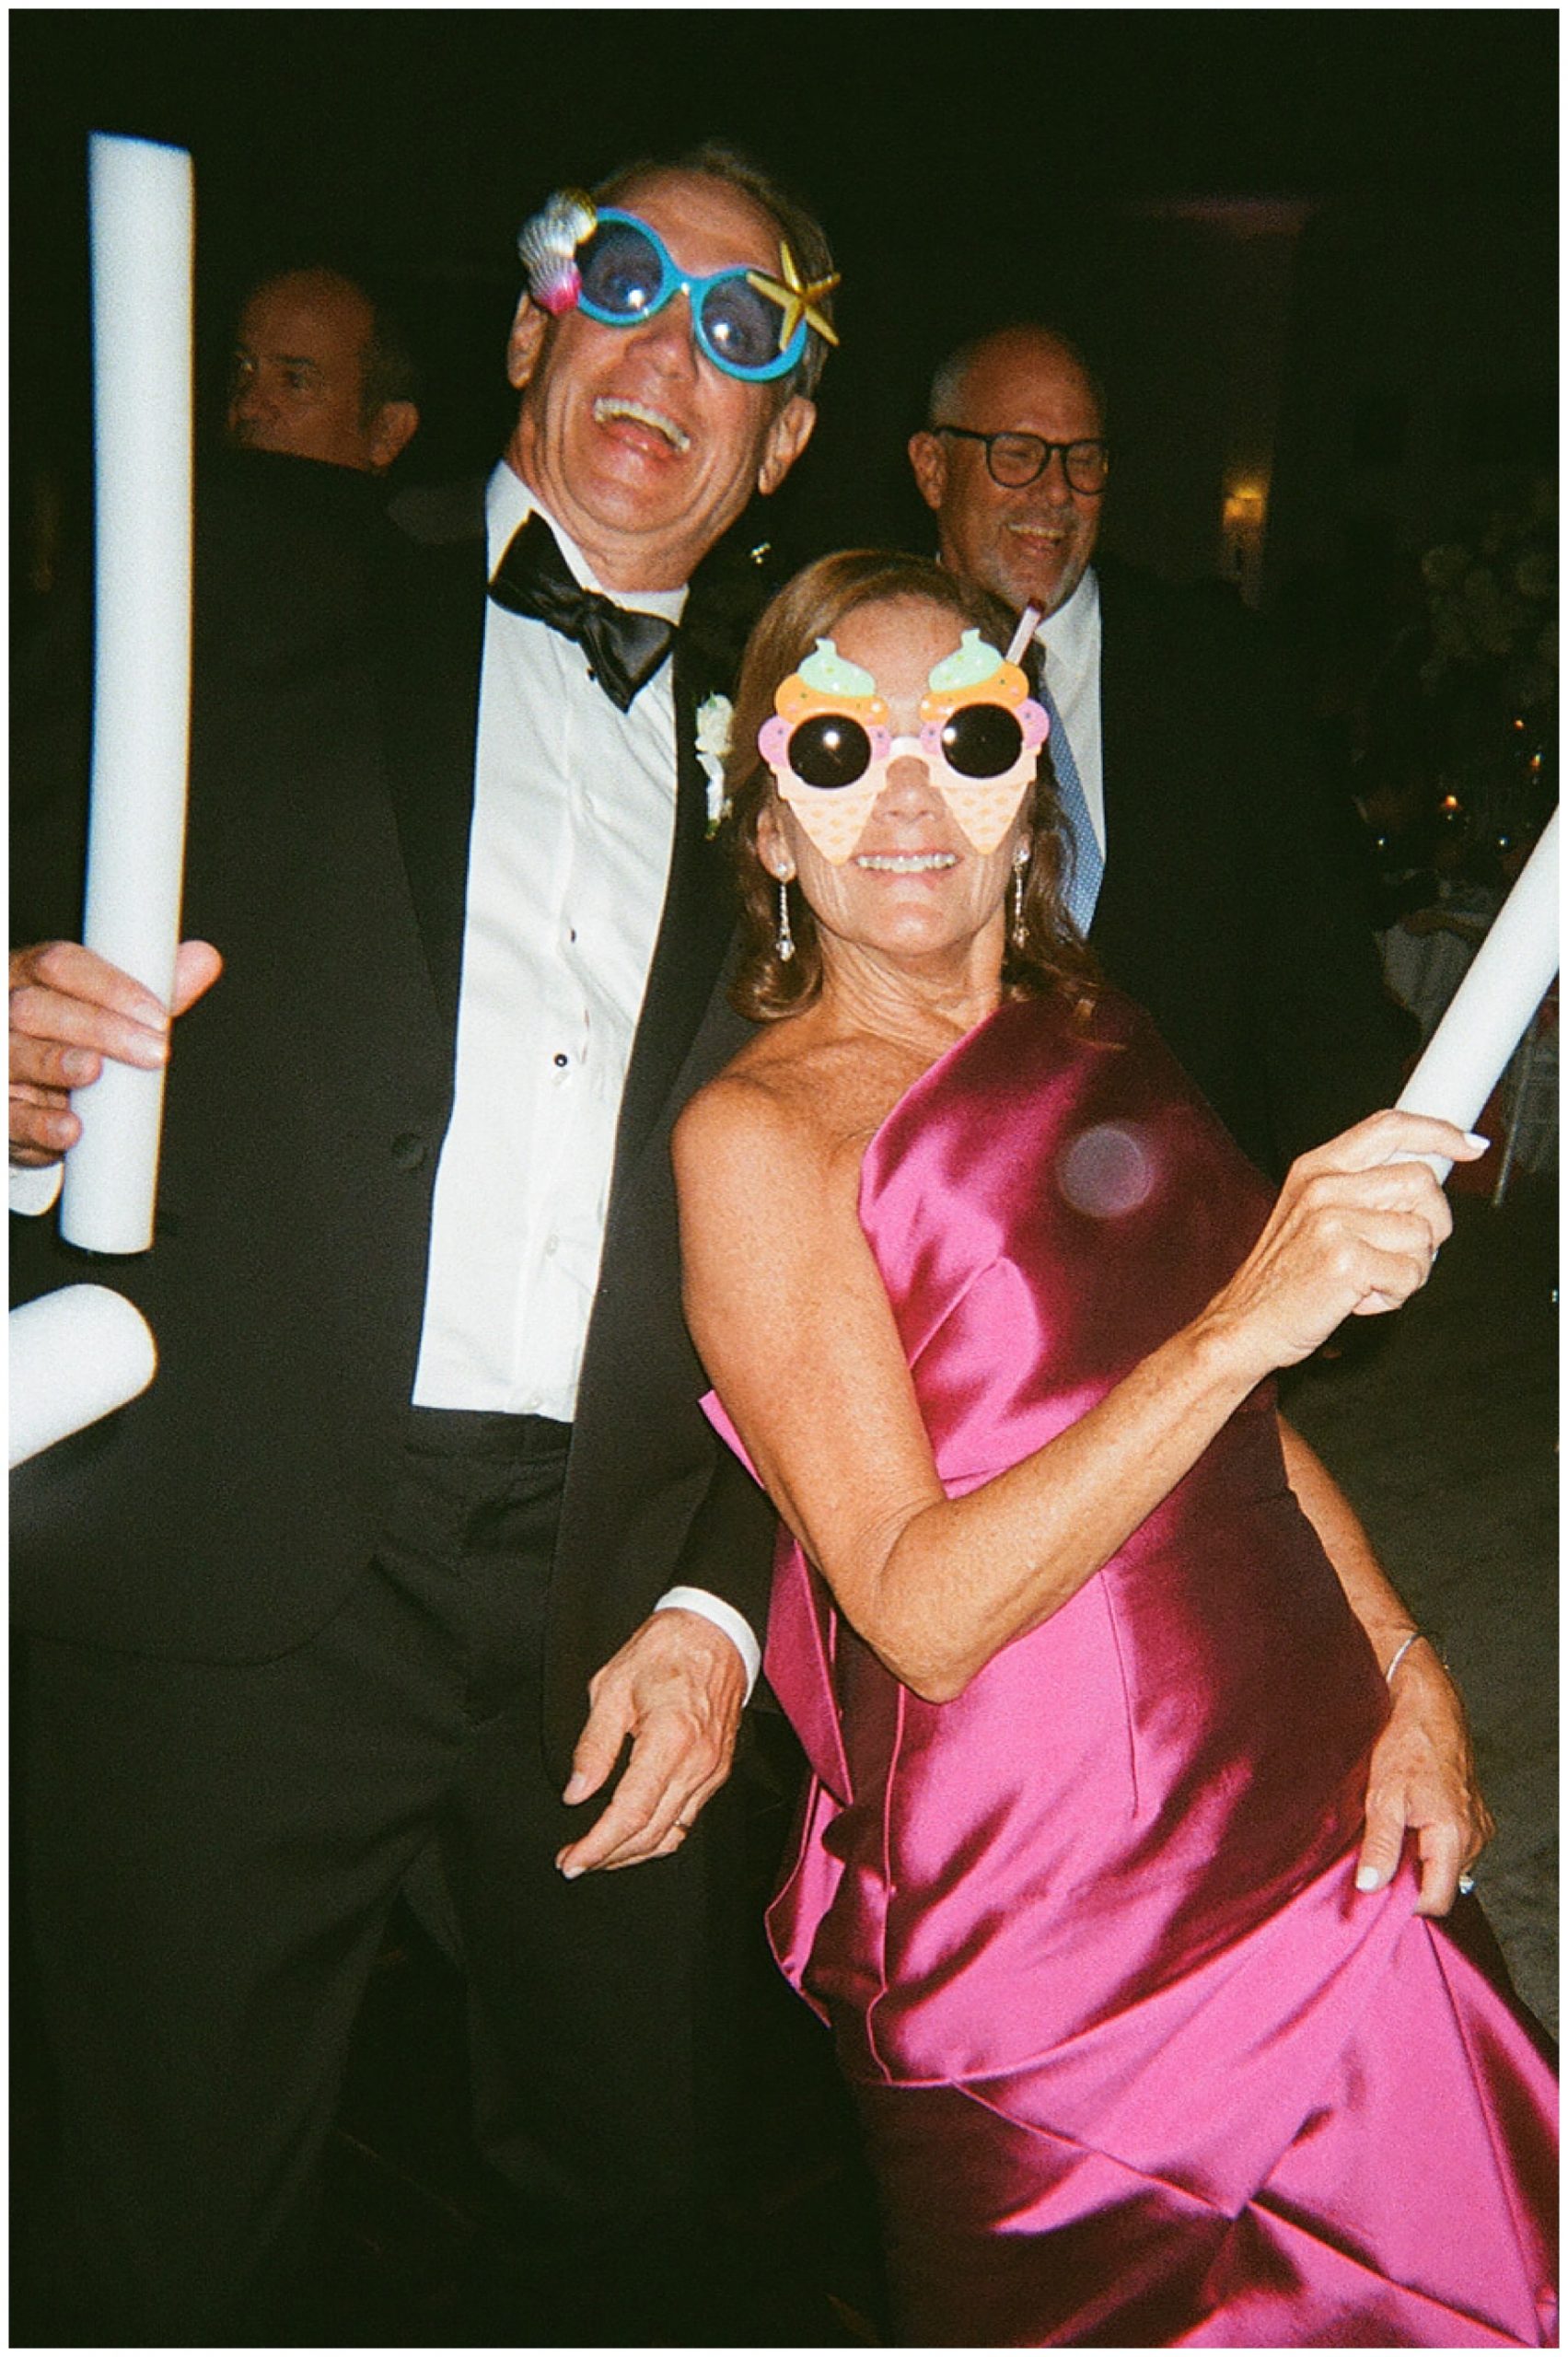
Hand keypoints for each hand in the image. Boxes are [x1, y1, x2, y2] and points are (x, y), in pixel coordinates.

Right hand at [10, 938, 221, 1165]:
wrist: (25, 1097)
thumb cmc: (67, 1040)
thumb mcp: (107, 1012)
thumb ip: (151, 991)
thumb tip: (204, 959)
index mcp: (31, 977)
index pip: (61, 965)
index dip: (109, 986)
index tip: (157, 1013)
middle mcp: (5, 1015)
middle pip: (36, 1008)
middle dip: (98, 1028)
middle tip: (153, 1052)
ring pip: (15, 1054)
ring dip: (58, 1063)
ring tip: (95, 1069)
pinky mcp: (0, 1112)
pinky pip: (10, 1116)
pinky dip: (40, 1124)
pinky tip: (70, 1128)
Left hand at [556, 1608, 746, 1877]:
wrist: (714, 1632)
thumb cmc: (663, 1651)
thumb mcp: (611, 1688)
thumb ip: (593, 1746)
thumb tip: (576, 1794)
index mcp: (669, 1740)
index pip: (630, 1813)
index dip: (598, 1845)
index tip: (571, 1860)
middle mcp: (697, 1763)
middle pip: (651, 1834)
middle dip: (609, 1857)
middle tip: (574, 1862)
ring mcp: (712, 1771)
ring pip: (672, 1834)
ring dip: (633, 1854)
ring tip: (598, 1855)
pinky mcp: (717, 1771)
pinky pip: (687, 1819)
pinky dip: (658, 1837)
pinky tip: (633, 1836)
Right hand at [1210, 1110, 1482, 1376]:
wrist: (1244, 1325)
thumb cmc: (1285, 1277)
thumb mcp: (1313, 1214)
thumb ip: (1362, 1188)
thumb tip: (1428, 1177)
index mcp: (1316, 1168)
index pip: (1389, 1128)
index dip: (1438, 1131)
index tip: (1468, 1146)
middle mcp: (1323, 1187)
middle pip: (1421, 1181)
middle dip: (1433, 1222)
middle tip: (1403, 1251)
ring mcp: (1333, 1222)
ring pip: (1423, 1232)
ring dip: (1412, 1266)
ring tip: (1371, 1278)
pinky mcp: (1345, 1260)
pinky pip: (1411, 1273)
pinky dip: (1397, 1295)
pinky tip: (1361, 1298)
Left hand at [1354, 1641, 1492, 1915]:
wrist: (1428, 1706)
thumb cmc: (1405, 1745)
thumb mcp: (1382, 1797)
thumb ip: (1380, 1847)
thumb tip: (1371, 1886)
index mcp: (1454, 1837)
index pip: (1437, 1900)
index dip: (1406, 1901)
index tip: (1379, 1886)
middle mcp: (1475, 1836)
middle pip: (1443, 1883)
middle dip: (1411, 1877)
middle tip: (1379, 1852)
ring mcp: (1478, 1825)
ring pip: (1447, 1864)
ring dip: (1420, 1856)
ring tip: (1394, 1827)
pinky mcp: (1475, 1814)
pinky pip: (1454, 1844)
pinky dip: (1430, 1840)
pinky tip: (1410, 1817)